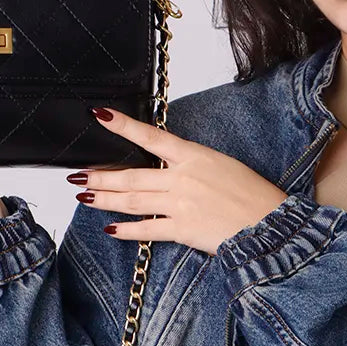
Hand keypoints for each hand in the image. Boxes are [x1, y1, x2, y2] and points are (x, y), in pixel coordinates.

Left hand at [69, 106, 286, 254]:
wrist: (269, 224)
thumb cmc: (252, 195)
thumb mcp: (222, 166)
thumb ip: (191, 165)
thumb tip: (164, 167)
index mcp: (194, 156)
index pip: (151, 137)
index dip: (123, 126)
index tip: (100, 115)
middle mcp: (182, 178)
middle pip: (131, 175)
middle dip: (100, 175)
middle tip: (77, 175)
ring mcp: (180, 204)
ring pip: (132, 200)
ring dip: (105, 198)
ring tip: (84, 196)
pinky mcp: (182, 229)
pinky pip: (146, 229)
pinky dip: (126, 230)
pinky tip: (110, 228)